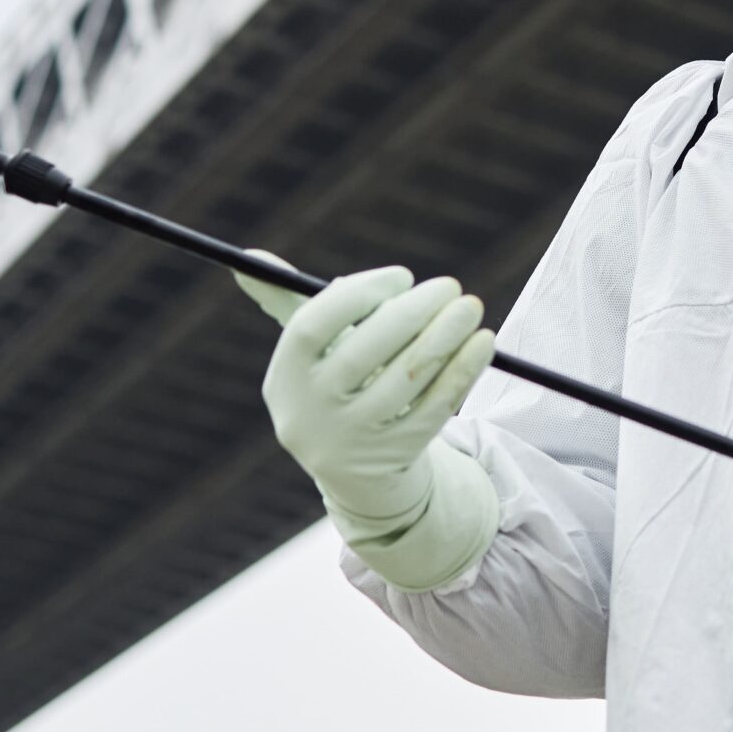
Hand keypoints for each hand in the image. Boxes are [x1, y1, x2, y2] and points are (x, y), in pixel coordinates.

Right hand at [236, 254, 494, 523]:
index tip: (401, 276)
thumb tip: (249, 257)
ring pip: (405, 379)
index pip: (312, 327)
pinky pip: (435, 408)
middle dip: (412, 313)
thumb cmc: (333, 387)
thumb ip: (285, 302)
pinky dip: (463, 371)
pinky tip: (483, 342)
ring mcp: (352, 440)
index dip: (357, 295)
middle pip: (363, 354)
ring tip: (471, 307)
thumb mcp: (307, 355)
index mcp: (284, 377)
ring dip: (445, 337)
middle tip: (449, 285)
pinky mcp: (395, 457)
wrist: (355, 474)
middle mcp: (310, 412)